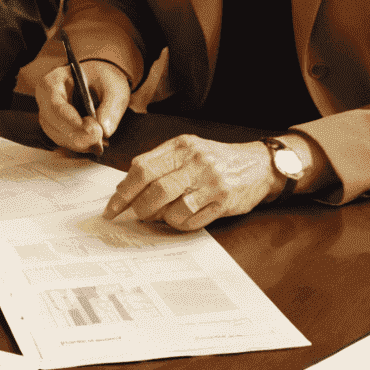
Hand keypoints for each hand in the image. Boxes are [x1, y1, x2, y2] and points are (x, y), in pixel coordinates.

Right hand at [37, 57, 130, 153]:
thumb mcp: (113, 87)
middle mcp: (44, 99)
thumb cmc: (102, 78)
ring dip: (80, 143)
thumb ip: (111, 107)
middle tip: (100, 138)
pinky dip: (80, 145)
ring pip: (58, 136)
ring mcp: (47, 115)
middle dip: (78, 136)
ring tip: (101, 140)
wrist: (99, 80)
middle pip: (53, 124)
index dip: (72, 121)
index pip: (55, 105)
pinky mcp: (54, 128)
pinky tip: (95, 142)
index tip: (93, 131)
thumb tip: (104, 130)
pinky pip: (64, 142)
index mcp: (53, 81)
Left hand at [104, 134, 278, 230]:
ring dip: (162, 218)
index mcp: (181, 146)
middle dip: (140, 208)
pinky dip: (181, 224)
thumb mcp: (187, 149)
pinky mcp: (223, 200)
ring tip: (164, 215)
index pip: (142, 169)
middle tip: (138, 214)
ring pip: (173, 210)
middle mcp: (196, 161)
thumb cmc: (215, 159)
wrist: (257, 164)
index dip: (123, 192)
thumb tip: (127, 186)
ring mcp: (211, 182)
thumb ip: (158, 162)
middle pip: (155, 191)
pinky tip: (183, 217)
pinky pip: (192, 220)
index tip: (112, 208)